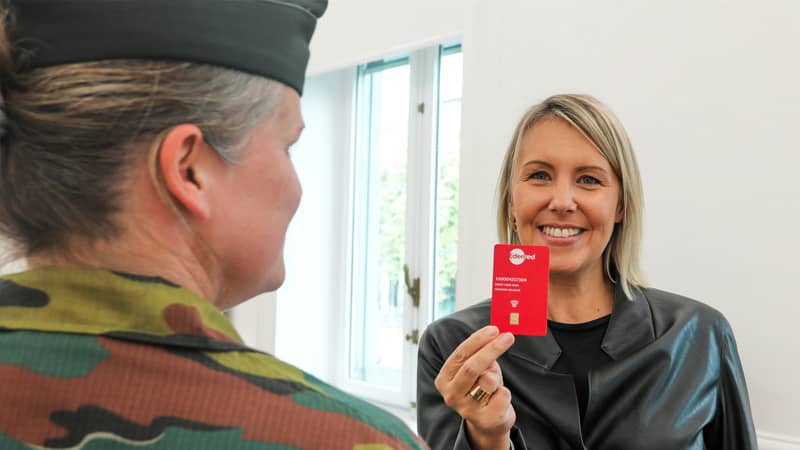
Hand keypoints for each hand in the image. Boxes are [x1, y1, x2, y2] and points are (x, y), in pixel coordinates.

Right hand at [434, 326, 515, 449]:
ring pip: (488, 381)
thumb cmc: (482, 388)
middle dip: (491, 349)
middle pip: (471, 367)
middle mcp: (451, 395)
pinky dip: (505, 393)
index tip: (494, 329)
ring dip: (497, 377)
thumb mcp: (478, 369)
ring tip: (494, 385)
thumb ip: (480, 354)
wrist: (488, 422)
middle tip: (508, 337)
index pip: (460, 355)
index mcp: (444, 380)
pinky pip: (503, 395)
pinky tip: (498, 400)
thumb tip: (496, 333)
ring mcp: (466, 410)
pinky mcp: (485, 420)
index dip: (478, 340)